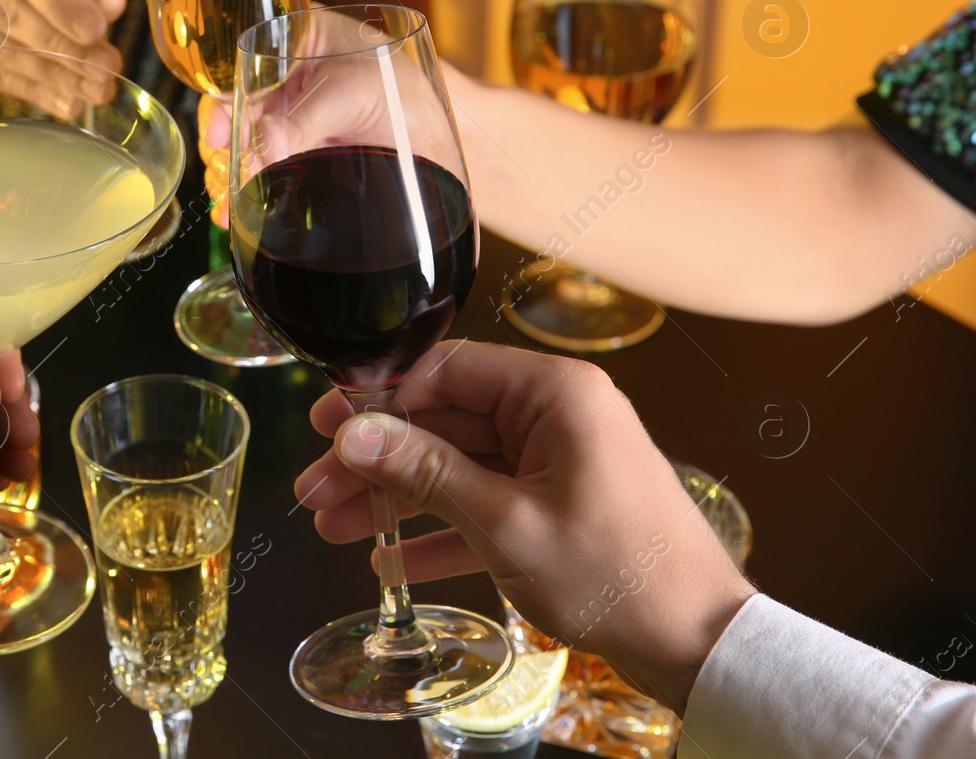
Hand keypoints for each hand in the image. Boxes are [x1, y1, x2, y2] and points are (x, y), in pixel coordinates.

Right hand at [204, 12, 458, 227]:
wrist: (449, 140)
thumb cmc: (411, 93)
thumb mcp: (355, 92)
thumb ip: (307, 117)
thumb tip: (265, 145)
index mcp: (297, 38)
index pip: (242, 62)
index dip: (222, 96)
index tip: (219, 132)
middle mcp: (288, 77)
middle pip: (236, 108)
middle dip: (225, 143)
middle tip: (228, 174)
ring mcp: (295, 118)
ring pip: (247, 143)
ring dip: (234, 172)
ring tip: (231, 204)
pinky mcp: (303, 154)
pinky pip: (266, 169)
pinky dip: (250, 191)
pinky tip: (239, 213)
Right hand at [294, 340, 755, 713]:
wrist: (697, 642)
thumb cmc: (619, 575)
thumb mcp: (504, 522)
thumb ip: (424, 472)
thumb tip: (356, 435)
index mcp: (555, 394)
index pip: (446, 369)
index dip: (380, 399)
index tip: (329, 426)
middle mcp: (556, 415)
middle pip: (443, 421)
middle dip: (377, 460)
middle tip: (316, 487)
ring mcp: (557, 461)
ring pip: (456, 466)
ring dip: (397, 498)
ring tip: (335, 526)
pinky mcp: (557, 504)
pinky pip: (483, 504)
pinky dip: (439, 530)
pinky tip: (390, 560)